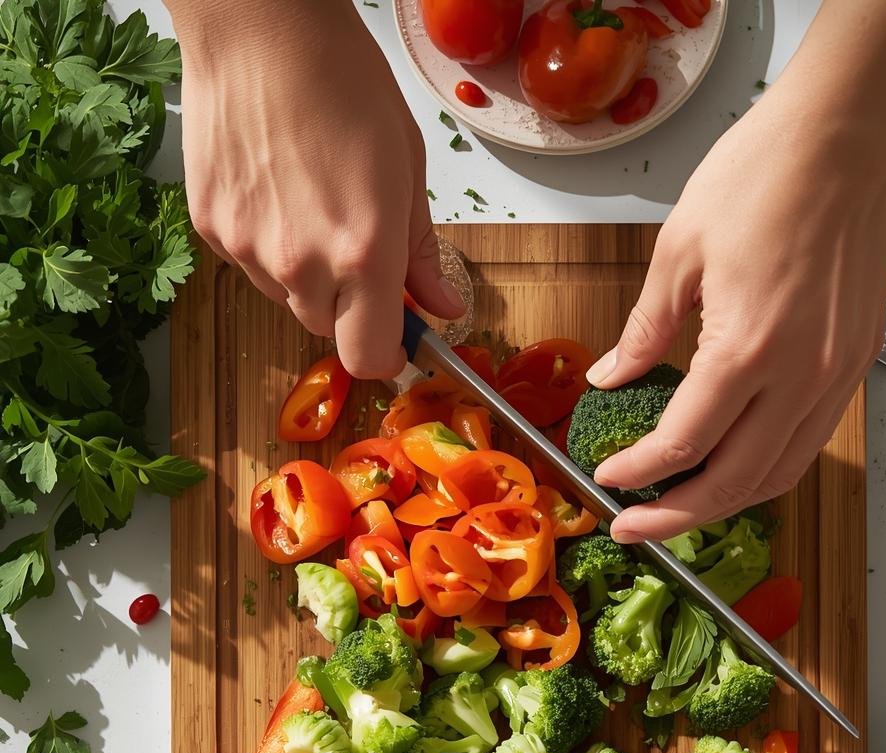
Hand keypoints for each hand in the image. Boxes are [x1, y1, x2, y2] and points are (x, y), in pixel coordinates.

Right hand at [172, 0, 463, 377]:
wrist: (259, 27)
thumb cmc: (342, 81)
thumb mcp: (407, 168)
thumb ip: (423, 251)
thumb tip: (444, 306)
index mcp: (364, 254)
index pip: (369, 356)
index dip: (385, 353)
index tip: (393, 336)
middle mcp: (303, 264)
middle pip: (327, 328)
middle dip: (346, 303)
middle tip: (353, 243)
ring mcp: (250, 249)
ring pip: (286, 297)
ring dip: (304, 272)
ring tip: (308, 200)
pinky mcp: (212, 229)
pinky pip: (248, 264)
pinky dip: (264, 243)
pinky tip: (273, 188)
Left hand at [589, 88, 885, 540]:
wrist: (848, 133)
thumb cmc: (764, 174)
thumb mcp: (678, 252)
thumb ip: (644, 331)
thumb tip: (611, 379)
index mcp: (748, 349)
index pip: (684, 445)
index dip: (638, 472)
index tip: (606, 478)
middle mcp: (800, 377)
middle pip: (735, 482)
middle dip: (675, 516)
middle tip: (631, 526)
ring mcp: (834, 375)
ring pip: (779, 474)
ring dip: (725, 502)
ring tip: (677, 506)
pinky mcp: (853, 365)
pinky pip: (807, 442)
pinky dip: (765, 468)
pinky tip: (729, 464)